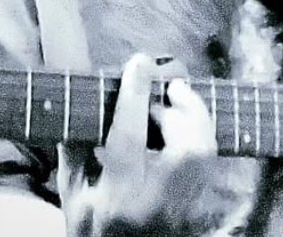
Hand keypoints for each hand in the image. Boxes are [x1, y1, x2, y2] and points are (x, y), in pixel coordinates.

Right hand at [59, 54, 230, 236]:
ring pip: (205, 154)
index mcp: (117, 198)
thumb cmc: (91, 231)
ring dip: (195, 119)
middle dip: (182, 110)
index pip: (129, 137)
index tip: (139, 62)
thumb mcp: (73, 193)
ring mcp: (183, 211)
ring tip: (176, 103)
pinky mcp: (199, 210)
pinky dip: (200, 136)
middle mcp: (156, 206)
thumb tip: (78, 97)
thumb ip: (76, 147)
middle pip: (188, 149)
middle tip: (167, 90)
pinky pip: (209, 164)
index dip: (136, 95)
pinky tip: (183, 127)